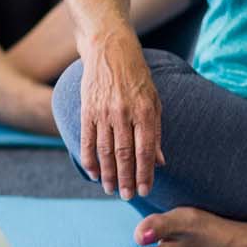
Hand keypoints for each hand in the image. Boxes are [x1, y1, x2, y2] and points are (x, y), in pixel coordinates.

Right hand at [78, 29, 164, 199]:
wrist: (110, 49)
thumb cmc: (137, 77)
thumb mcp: (155, 101)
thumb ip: (156, 133)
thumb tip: (160, 162)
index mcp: (145, 112)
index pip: (145, 151)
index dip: (145, 174)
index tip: (146, 190)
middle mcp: (124, 114)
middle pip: (124, 155)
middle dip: (127, 179)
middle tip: (128, 197)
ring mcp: (103, 112)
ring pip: (105, 151)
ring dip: (108, 174)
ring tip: (111, 190)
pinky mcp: (87, 109)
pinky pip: (88, 139)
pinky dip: (89, 159)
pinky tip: (94, 173)